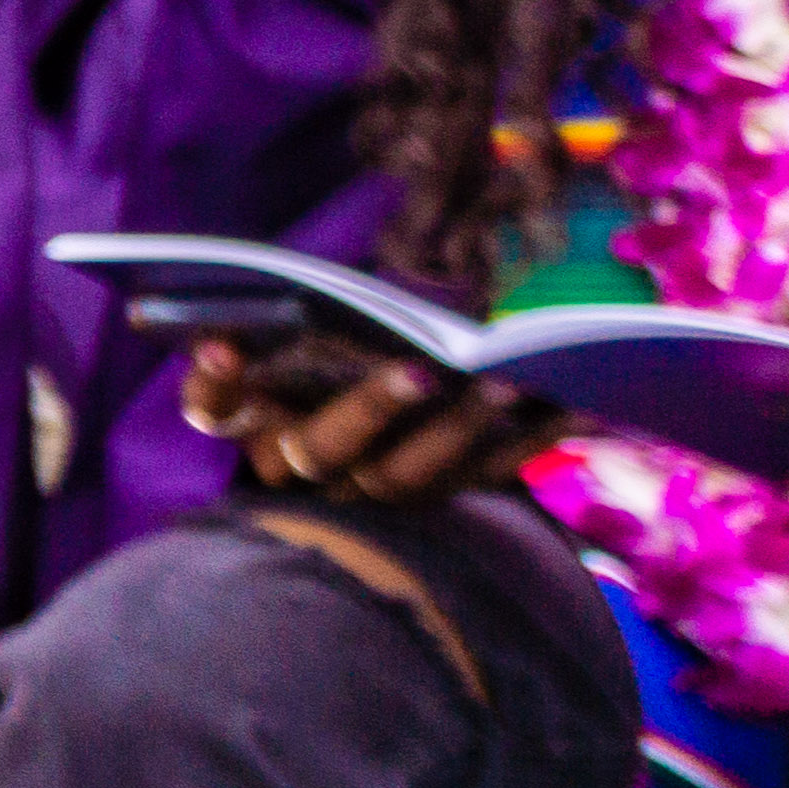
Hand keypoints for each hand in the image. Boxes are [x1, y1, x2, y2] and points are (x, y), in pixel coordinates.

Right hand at [183, 332, 570, 506]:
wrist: (379, 437)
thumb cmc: (321, 357)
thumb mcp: (295, 336)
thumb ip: (285, 316)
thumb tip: (275, 293)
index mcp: (254, 420)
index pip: (214, 411)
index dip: (213, 385)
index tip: (221, 345)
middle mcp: (306, 468)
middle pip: (324, 450)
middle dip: (371, 409)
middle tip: (420, 370)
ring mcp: (374, 489)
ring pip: (408, 475)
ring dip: (462, 429)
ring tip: (507, 382)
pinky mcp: (443, 494)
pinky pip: (488, 476)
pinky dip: (534, 439)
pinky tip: (575, 403)